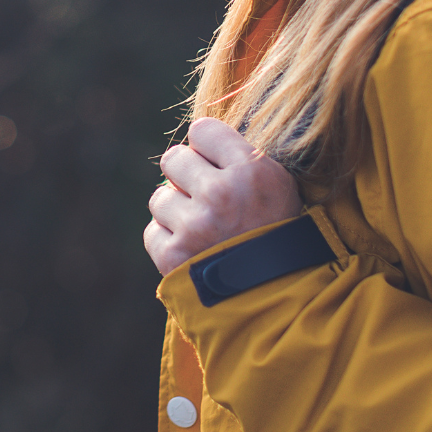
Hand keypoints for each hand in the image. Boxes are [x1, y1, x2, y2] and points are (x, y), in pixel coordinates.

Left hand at [143, 116, 303, 275]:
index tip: (216, 163)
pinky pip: (152, 231)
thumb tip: (196, 140)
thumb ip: (239, 159)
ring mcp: (194, 226)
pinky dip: (169, 241)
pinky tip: (194, 251)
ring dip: (177, 212)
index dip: (207, 147)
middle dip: (186, 176)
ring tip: (204, 230)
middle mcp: (220, 193)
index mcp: (252, 170)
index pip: (202, 130)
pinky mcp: (173, 256)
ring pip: (159, 197)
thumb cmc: (279, 238)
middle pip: (173, 158)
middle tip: (208, 198)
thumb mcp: (279, 188)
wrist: (279, 300)